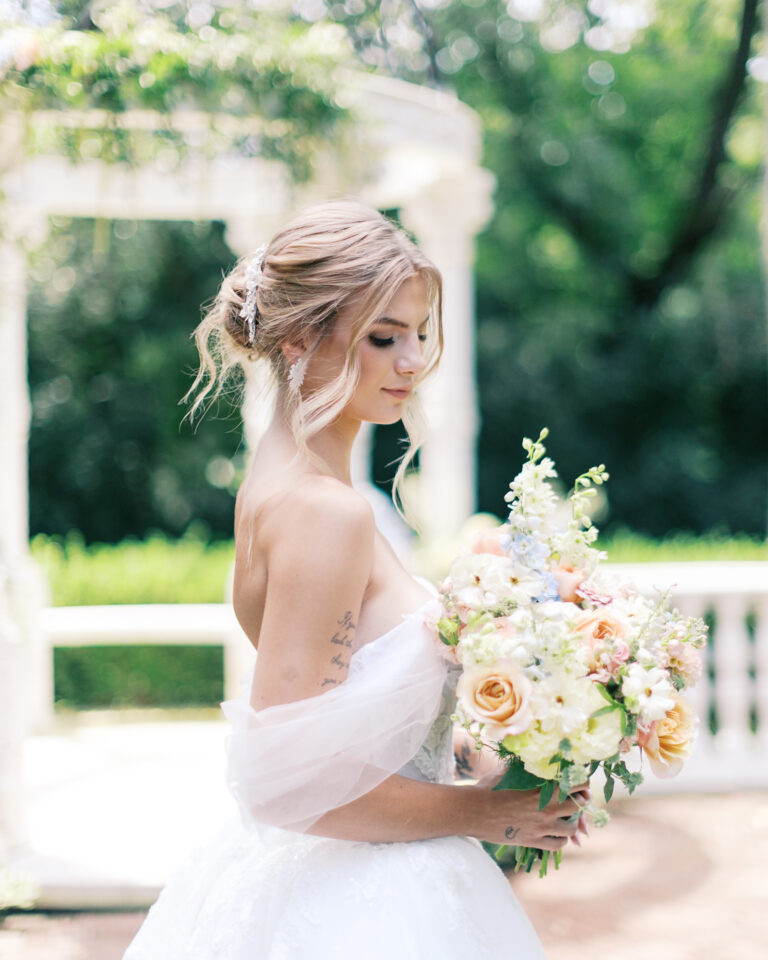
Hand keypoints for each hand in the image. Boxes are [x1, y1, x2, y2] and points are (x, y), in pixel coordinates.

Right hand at [469, 771, 588, 849]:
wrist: (473, 811)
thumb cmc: (489, 787)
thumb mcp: (509, 771)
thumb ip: (527, 767)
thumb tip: (535, 757)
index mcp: (542, 788)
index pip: (576, 784)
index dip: (582, 782)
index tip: (579, 782)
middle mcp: (546, 808)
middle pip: (579, 806)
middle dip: (580, 801)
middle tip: (576, 800)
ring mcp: (541, 827)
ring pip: (572, 828)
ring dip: (572, 822)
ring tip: (566, 818)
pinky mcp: (533, 841)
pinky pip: (558, 845)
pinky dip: (561, 839)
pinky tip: (555, 833)